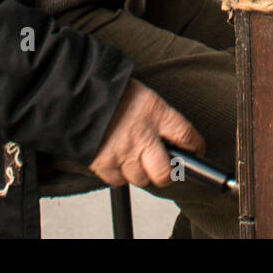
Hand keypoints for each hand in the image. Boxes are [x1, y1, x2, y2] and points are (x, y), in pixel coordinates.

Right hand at [87, 80, 203, 187]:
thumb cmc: (111, 91)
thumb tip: (172, 139)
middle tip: (162, 168)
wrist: (77, 93)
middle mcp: (143, 136)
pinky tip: (115, 159)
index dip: (195, 147)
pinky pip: (117, 180)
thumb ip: (159, 118)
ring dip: (138, 173)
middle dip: (165, 174)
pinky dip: (118, 174)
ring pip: (140, 179)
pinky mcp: (104, 162)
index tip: (195, 150)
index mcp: (156, 113)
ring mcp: (123, 152)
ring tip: (133, 158)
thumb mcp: (144, 96)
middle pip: (164, 173)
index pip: (187, 136)